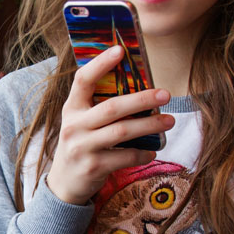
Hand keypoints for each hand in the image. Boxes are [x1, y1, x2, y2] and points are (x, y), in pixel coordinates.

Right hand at [46, 45, 173, 204]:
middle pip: (112, 107)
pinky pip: (125, 157)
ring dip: (149, 125)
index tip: (120, 50)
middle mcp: (74, 125)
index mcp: (71, 108)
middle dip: (142, 99)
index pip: (83, 80)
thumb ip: (98, 105)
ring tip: (169, 121)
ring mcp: (82, 147)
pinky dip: (143, 153)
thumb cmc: (81, 143)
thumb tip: (137, 86)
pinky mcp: (93, 167)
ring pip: (122, 132)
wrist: (64, 183)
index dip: (101, 64)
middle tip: (165, 94)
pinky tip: (153, 151)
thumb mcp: (81, 121)